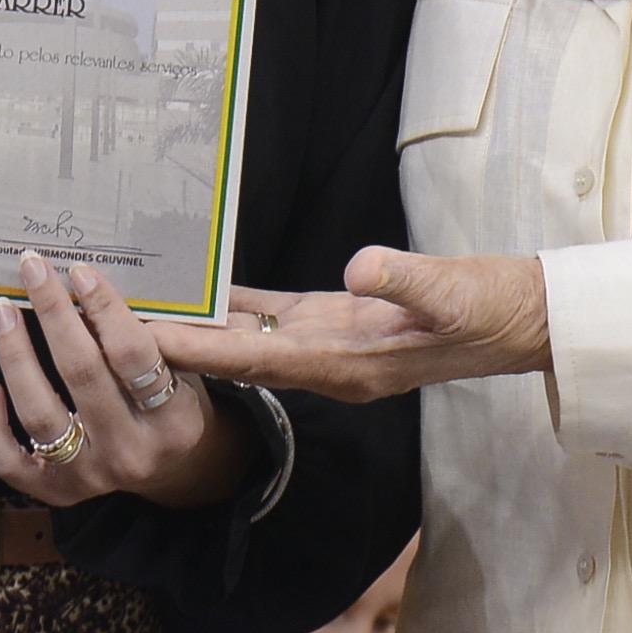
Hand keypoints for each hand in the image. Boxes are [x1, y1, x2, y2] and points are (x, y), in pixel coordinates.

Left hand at [0, 251, 247, 509]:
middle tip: (33, 268)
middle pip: (81, 374)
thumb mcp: (178, 368)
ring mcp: (92, 477)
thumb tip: (83, 284)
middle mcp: (132, 453)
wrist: (171, 467)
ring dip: (16, 355)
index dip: (103, 308)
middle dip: (53, 313)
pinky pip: (10, 459)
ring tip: (4, 310)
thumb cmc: (170, 399)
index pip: (133, 355)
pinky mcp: (58, 492)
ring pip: (39, 412)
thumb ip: (143, 335)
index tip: (78, 271)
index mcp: (174, 422)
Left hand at [146, 248, 549, 404]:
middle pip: (235, 356)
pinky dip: (230, 306)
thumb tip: (360, 268)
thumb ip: (404, 281)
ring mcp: (327, 344)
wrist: (521, 317)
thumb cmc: (491, 308)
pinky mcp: (334, 319)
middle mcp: (326, 363)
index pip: (257, 360)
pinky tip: (193, 290)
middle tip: (110, 327)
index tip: (143, 343)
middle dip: (176, 345)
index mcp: (346, 364)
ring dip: (194, 327)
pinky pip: (270, 315)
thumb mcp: (452, 292)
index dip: (199, 351)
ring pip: (245, 338)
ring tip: (133, 309)